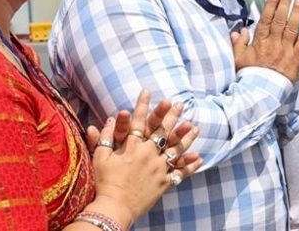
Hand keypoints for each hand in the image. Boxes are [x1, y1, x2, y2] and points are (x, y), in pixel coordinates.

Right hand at [85, 89, 202, 223]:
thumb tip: (109, 119)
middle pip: (162, 131)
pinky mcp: (164, 182)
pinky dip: (189, 166)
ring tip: (194, 127)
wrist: (115, 207)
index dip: (142, 105)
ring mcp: (159, 168)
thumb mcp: (100, 158)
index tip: (147, 91)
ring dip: (186, 137)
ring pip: (176, 149)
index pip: (138, 120)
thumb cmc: (105, 183)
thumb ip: (104, 137)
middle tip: (179, 103)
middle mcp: (148, 154)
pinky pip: (180, 173)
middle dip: (171, 115)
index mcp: (133, 147)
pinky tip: (198, 158)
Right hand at [231, 0, 298, 81]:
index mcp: (260, 42)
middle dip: (285, 4)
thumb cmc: (250, 77)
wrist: (261, 94)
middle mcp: (273, 43)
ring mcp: (286, 50)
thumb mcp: (238, 60)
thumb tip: (239, 31)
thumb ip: (238, 44)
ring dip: (297, 12)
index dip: (271, 6)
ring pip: (292, 28)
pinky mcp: (296, 59)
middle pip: (280, 20)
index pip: (266, 20)